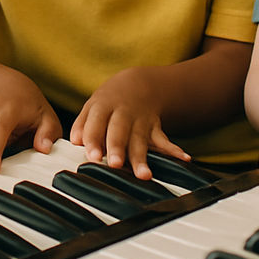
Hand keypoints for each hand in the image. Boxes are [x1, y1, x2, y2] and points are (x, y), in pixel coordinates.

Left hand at [70, 68, 189, 179]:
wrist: (139, 84)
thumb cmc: (110, 101)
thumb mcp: (93, 106)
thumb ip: (83, 124)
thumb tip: (75, 141)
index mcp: (103, 107)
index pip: (96, 123)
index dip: (93, 139)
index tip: (91, 155)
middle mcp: (122, 114)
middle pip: (119, 131)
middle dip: (116, 147)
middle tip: (113, 163)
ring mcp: (140, 120)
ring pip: (141, 140)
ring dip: (142, 157)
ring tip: (144, 175)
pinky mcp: (155, 128)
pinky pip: (165, 139)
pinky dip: (174, 150)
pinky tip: (183, 159)